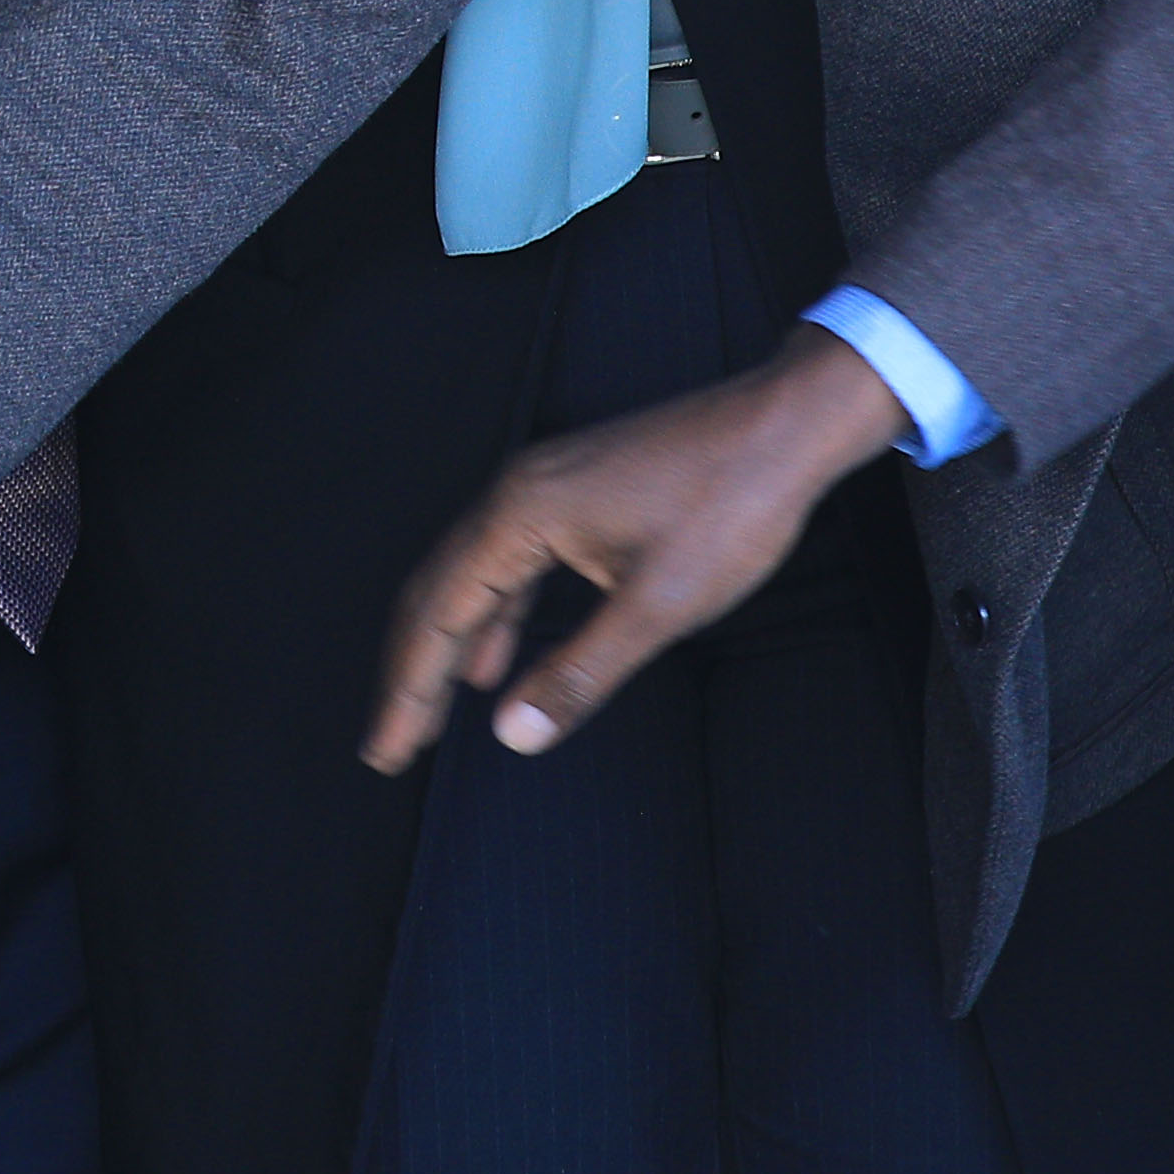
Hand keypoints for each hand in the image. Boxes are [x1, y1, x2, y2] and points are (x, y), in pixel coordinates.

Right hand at [366, 331, 913, 770]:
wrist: (787, 425)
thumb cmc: (731, 501)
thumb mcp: (658, 606)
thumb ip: (577, 673)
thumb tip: (513, 731)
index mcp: (520, 515)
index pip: (438, 615)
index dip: (407, 690)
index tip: (386, 748)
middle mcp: (516, 492)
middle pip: (436, 594)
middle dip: (411, 674)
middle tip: (392, 743)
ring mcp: (544, 488)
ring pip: (470, 579)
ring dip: (448, 649)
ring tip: (429, 710)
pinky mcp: (573, 494)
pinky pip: (508, 564)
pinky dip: (491, 618)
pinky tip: (497, 657)